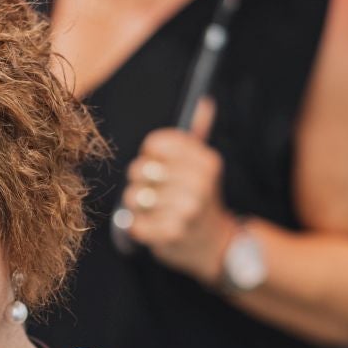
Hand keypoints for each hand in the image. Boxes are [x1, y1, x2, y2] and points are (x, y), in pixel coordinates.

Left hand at [120, 99, 237, 285]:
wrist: (213, 244)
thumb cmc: (199, 200)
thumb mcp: (203, 167)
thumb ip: (197, 136)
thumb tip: (204, 102)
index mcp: (206, 161)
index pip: (155, 145)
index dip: (149, 156)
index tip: (160, 167)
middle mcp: (199, 183)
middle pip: (140, 170)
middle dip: (139, 182)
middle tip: (153, 193)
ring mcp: (187, 210)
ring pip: (133, 197)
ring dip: (136, 207)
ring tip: (153, 211)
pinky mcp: (172, 235)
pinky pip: (135, 224)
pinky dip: (138, 227)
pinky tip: (153, 227)